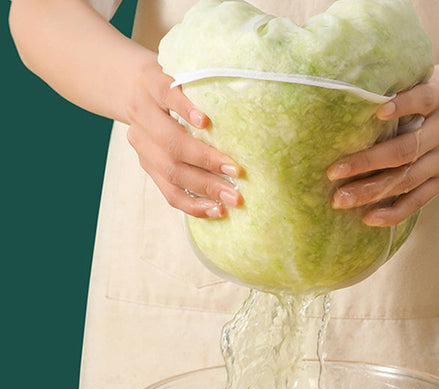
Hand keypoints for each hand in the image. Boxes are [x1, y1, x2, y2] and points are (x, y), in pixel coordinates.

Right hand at [125, 59, 243, 217]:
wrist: (131, 88)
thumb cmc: (174, 82)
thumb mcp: (182, 72)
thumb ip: (203, 84)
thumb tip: (250, 99)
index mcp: (150, 84)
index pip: (165, 93)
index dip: (184, 107)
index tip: (206, 121)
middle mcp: (141, 115)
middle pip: (170, 142)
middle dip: (206, 160)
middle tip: (238, 173)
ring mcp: (141, 145)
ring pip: (170, 171)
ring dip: (205, 187)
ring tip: (233, 198)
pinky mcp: (147, 167)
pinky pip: (169, 193)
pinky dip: (194, 204)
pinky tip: (216, 211)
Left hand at [327, 74, 438, 225]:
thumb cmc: (414, 100)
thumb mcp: (409, 86)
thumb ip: (386, 95)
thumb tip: (336, 107)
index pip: (423, 99)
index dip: (403, 105)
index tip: (378, 111)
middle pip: (406, 149)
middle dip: (367, 163)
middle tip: (332, 173)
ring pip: (407, 179)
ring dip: (371, 191)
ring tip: (341, 200)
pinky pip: (417, 201)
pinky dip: (392, 212)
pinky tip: (367, 218)